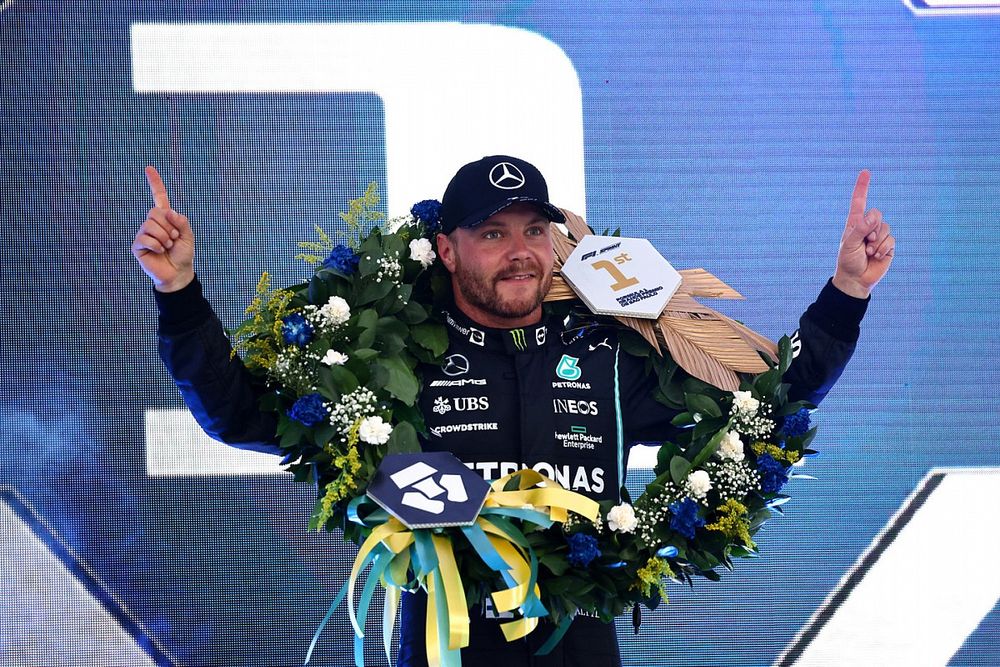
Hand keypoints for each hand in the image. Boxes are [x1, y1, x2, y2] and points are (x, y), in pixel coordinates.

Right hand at [132, 166, 194, 292]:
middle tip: (174, 239)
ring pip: (151, 225)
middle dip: (169, 226)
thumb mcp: (188, 236)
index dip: (155, 183)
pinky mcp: (137, 245)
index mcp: (165, 218)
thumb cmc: (183, 254)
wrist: (178, 273)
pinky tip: (160, 251)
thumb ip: (182, 222)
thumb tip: (169, 212)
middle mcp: (152, 223)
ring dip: (165, 237)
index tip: (149, 168)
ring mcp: (143, 233)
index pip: (159, 197)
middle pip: (155, 212)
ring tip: (168, 246)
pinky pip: (146, 238)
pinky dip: (157, 245)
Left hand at [832, 170, 893, 298]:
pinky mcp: (887, 245)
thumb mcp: (849, 244)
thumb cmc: (848, 261)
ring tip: (868, 252)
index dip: (862, 187)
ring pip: (885, 227)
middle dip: (872, 228)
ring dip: (877, 241)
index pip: (859, 202)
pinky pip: (890, 240)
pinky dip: (883, 248)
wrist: (856, 279)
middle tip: (865, 242)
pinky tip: (875, 256)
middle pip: (877, 214)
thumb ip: (860, 228)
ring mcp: (878, 236)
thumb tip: (873, 215)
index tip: (866, 172)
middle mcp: (867, 227)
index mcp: (854, 223)